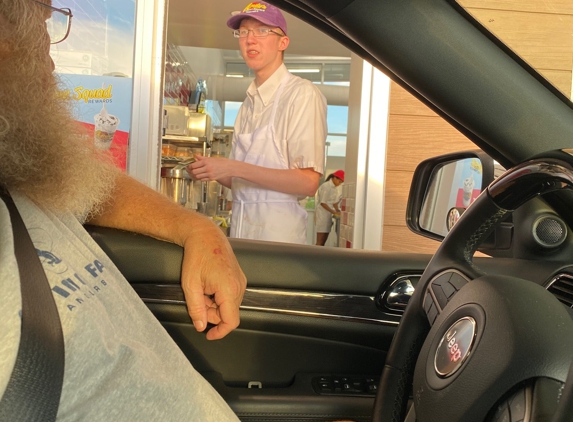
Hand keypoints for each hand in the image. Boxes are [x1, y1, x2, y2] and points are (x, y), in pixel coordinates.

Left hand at [179, 221, 246, 339]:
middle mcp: (239, 286)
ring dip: (214, 304)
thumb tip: (201, 326)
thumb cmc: (197, 256)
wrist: (205, 235)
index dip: (220, 332)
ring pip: (229, 305)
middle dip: (212, 313)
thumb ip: (196, 309)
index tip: (209, 335)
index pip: (231, 321)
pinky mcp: (239, 277)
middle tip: (197, 301)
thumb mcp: (190, 285)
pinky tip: (209, 285)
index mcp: (229, 289)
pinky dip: (219, 296)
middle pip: (228, 313)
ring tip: (202, 289)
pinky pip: (231, 295)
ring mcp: (241, 281)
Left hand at [187, 155, 233, 181]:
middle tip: (191, 170)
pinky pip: (202, 179)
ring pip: (197, 177)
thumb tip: (196, 156)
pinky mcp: (212, 179)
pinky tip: (200, 175)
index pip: (193, 165)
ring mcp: (209, 174)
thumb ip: (203, 158)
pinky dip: (200, 178)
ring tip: (195, 173)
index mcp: (206, 162)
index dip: (190, 166)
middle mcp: (207, 168)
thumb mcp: (212, 158)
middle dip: (191, 171)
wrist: (230, 168)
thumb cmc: (222, 162)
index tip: (189, 166)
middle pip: (194, 172)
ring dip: (195, 175)